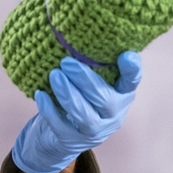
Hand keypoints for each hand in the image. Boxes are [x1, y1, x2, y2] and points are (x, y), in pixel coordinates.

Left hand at [11, 51, 141, 172]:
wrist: (59, 135)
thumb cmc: (77, 96)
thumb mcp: (87, 80)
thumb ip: (88, 63)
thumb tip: (70, 31)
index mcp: (121, 94)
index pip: (131, 82)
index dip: (132, 70)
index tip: (126, 55)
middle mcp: (113, 114)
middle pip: (105, 100)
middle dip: (86, 80)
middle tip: (66, 62)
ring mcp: (95, 131)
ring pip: (86, 116)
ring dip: (69, 95)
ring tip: (54, 75)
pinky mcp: (74, 141)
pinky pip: (62, 127)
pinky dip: (50, 111)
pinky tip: (40, 94)